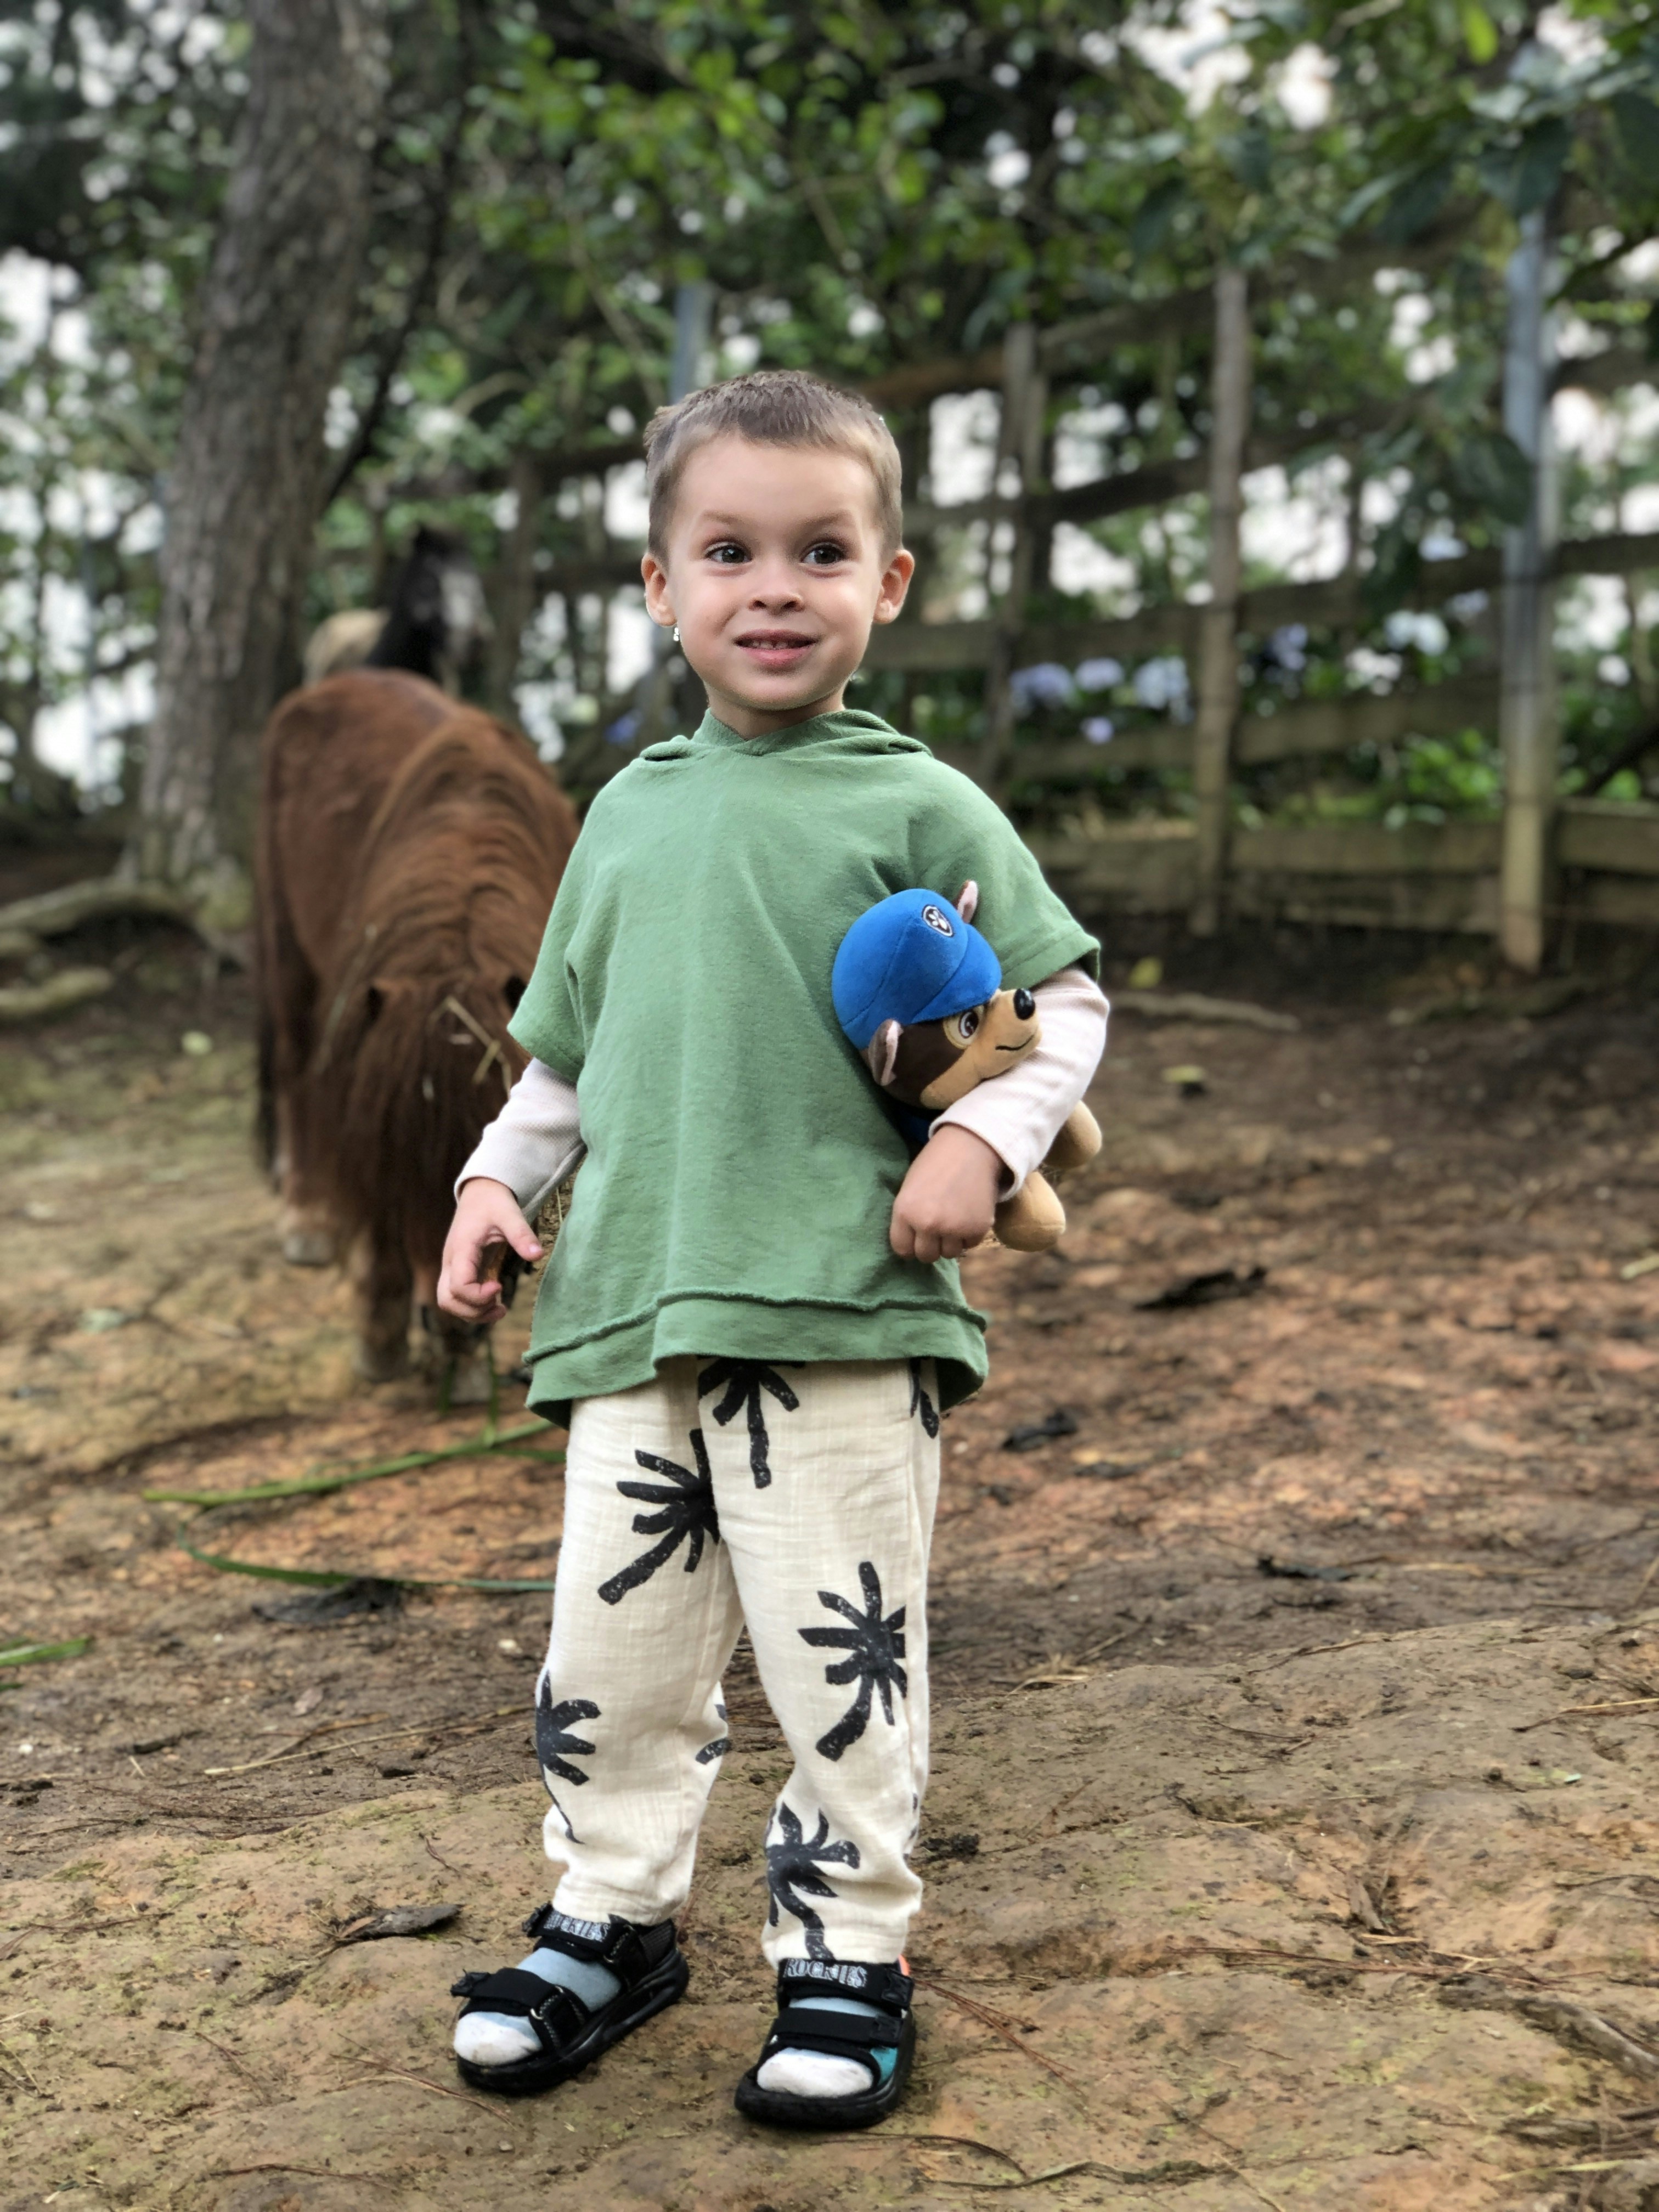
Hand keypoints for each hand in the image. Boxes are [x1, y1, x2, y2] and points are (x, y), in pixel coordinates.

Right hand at [437, 1178, 542, 1324]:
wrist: (480, 1192)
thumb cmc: (493, 1202)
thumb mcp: (510, 1214)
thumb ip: (522, 1234)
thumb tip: (538, 1255)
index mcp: (461, 1249)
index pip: (458, 1286)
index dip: (478, 1295)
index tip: (499, 1286)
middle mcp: (451, 1262)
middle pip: (447, 1300)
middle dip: (473, 1311)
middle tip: (500, 1306)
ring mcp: (453, 1268)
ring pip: (449, 1302)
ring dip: (473, 1313)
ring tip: (500, 1309)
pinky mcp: (460, 1271)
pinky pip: (458, 1297)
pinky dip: (474, 1306)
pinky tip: (495, 1301)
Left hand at [889, 1125, 1002, 1263]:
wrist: (971, 1147)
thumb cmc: (936, 1163)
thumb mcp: (909, 1188)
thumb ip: (908, 1216)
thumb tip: (911, 1244)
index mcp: (905, 1212)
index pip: (902, 1249)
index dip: (910, 1244)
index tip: (916, 1237)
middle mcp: (927, 1224)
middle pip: (926, 1256)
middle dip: (931, 1245)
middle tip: (938, 1227)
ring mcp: (953, 1228)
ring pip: (949, 1254)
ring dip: (951, 1241)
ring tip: (954, 1218)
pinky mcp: (977, 1229)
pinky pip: (970, 1245)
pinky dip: (969, 1234)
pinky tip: (968, 1214)